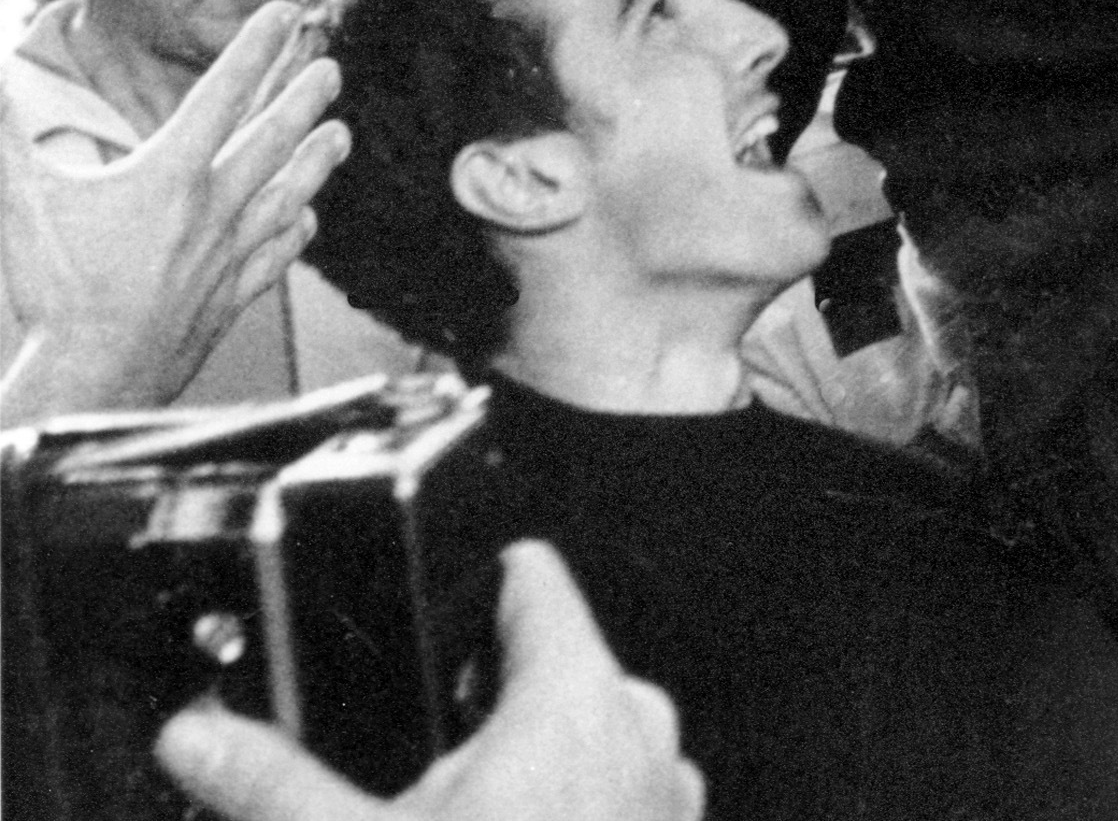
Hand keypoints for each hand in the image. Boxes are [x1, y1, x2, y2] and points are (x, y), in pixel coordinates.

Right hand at [1, 4, 348, 421]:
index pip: (221, 94)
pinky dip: (295, 233)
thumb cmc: (56, 289)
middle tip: (330, 66)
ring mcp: (227, 256)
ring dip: (315, 161)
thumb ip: (3, 134)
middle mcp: (212, 210)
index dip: (255, 49)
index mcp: (169, 176)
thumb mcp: (21, 199)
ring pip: (286, 195)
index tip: (286, 13)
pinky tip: (309, 221)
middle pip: (270, 140)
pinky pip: (275, 258)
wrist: (91, 377)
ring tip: (341, 134)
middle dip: (301, 98)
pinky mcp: (229, 299)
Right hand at [156, 541, 703, 820]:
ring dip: (550, 757)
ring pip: (606, 736)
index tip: (484, 568)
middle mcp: (640, 734)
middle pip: (571, 667)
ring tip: (477, 802)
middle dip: (507, 690)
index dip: (501, 573)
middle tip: (441, 728)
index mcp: (573, 702)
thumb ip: (272, 784)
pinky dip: (581, 806)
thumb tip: (200, 737)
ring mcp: (669, 795)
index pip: (541, 587)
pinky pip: (627, 798)